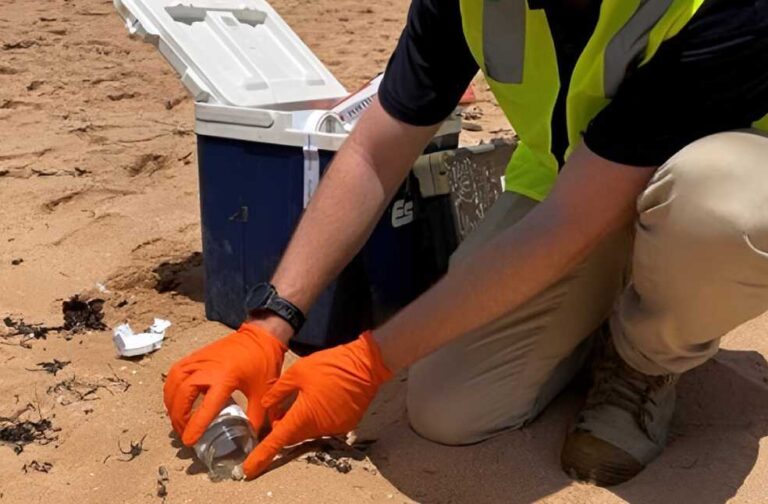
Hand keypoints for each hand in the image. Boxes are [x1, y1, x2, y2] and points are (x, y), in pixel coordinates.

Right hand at [163, 324, 286, 445]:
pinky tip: (176, 401)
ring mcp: (197, 360)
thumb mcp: (263, 391)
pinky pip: (175, 374)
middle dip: (179, 418)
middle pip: (182, 396)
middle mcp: (206, 368)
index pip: (206, 406)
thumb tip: (252, 439)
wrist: (259, 335)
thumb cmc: (262, 362)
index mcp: (225, 377)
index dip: (196, 425)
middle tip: (183, 433)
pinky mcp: (194, 356)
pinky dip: (171, 390)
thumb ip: (256, 417)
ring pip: (174, 384)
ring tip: (178, 421)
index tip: (189, 441)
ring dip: (172, 405)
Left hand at [243, 331, 392, 477]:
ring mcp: (334, 428)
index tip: (247, 469)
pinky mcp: (346, 425)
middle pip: (293, 435)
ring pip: (309, 431)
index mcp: (303, 416)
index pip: (276, 441)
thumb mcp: (297, 373)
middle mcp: (318, 427)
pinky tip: (324, 398)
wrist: (364, 365)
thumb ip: (278, 391)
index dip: (261, 456)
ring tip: (308, 396)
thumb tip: (267, 404)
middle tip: (282, 407)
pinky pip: (325, 426)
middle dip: (284, 426)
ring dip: (303, 420)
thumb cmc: (330, 366)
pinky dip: (319, 417)